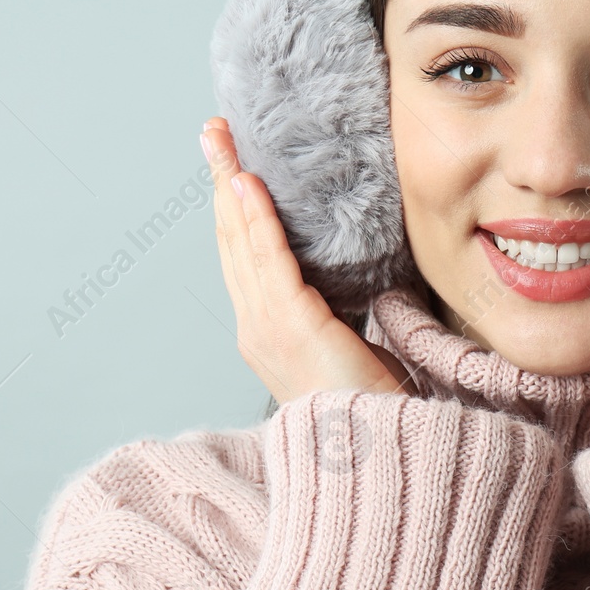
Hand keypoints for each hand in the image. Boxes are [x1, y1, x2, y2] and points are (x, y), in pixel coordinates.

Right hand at [201, 117, 412, 400]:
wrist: (374, 457)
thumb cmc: (370, 410)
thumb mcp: (351, 348)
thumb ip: (342, 311)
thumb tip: (361, 276)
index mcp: (267, 332)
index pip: (242, 256)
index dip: (233, 206)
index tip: (231, 164)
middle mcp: (256, 327)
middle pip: (230, 239)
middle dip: (222, 181)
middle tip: (215, 132)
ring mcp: (267, 328)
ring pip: (241, 242)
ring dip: (231, 185)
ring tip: (224, 140)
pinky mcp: (291, 327)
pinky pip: (270, 262)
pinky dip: (257, 221)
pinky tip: (248, 185)